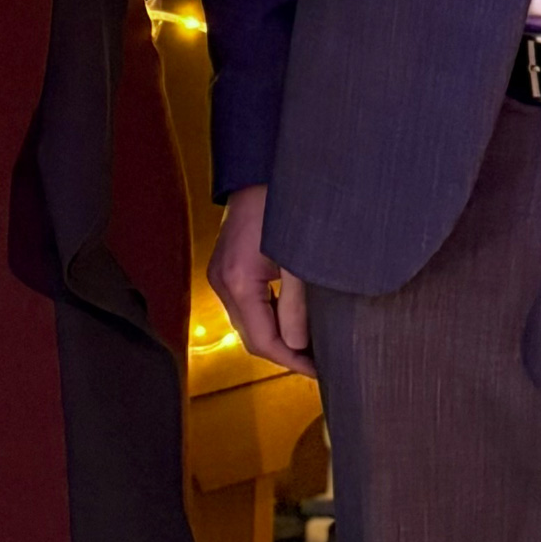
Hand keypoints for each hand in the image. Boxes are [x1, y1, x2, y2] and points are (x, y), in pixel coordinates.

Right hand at [208, 184, 310, 368]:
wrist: (258, 171)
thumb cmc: (283, 206)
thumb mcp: (299, 260)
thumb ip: (298, 306)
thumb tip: (299, 346)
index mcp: (239, 282)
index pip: (263, 341)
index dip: (291, 361)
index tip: (319, 370)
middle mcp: (223, 283)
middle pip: (252, 338)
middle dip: (284, 353)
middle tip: (318, 363)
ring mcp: (221, 276)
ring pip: (248, 324)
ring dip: (276, 337)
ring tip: (309, 345)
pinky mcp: (226, 269)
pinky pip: (245, 306)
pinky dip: (268, 318)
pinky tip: (292, 318)